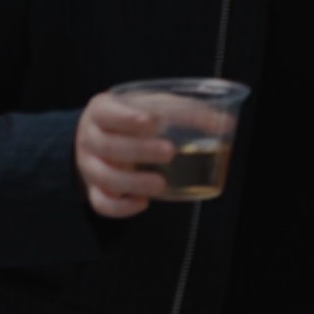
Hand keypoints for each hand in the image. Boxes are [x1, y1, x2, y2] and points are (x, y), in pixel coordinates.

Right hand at [74, 92, 178, 219]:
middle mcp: (90, 138)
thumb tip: (224, 123)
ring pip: (104, 178)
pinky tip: (142, 203)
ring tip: (160, 184)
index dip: (125, 118)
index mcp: (100, 111)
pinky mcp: (94, 189)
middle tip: (168, 152)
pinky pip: (100, 203)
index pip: (105, 113)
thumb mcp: (150, 105)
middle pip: (107, 146)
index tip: (151, 120)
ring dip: (133, 182)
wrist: (98, 134)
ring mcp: (89, 166)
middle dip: (139, 151)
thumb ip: (183, 111)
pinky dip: (121, 207)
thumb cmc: (131, 117)